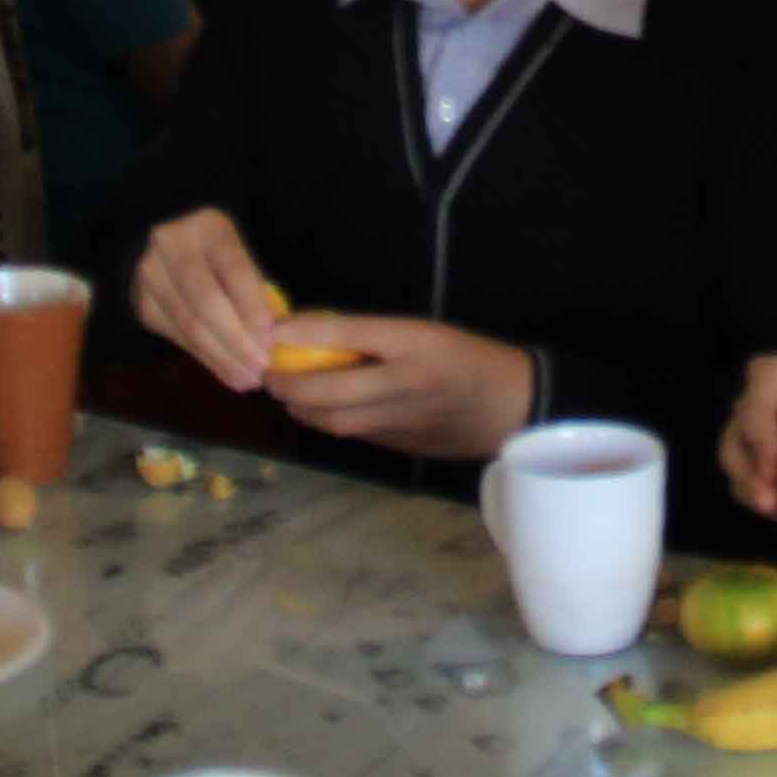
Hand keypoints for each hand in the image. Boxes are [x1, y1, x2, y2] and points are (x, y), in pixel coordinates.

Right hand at [131, 207, 278, 391]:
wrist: (168, 250)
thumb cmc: (219, 256)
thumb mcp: (240, 257)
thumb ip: (256, 291)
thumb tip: (276, 337)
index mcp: (208, 226)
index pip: (233, 269)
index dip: (252, 306)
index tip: (270, 339)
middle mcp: (172, 245)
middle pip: (206, 301)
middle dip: (237, 339)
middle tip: (261, 366)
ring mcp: (151, 274)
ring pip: (190, 325)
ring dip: (223, 357)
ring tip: (249, 377)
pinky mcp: (142, 303)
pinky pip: (178, 338)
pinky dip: (207, 359)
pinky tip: (229, 372)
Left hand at [267, 314, 534, 463]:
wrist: (509, 405)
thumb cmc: (465, 358)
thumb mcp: (423, 333)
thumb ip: (371, 336)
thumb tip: (311, 335)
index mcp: (414, 344)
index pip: (348, 333)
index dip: (303, 333)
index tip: (271, 330)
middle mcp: (405, 383)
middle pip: (330, 390)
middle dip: (289, 385)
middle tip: (267, 375)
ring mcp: (402, 420)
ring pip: (336, 420)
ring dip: (302, 409)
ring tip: (285, 394)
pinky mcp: (402, 446)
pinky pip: (354, 433)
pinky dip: (327, 422)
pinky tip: (318, 410)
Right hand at [722, 353, 776, 520]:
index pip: (753, 404)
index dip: (759, 436)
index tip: (774, 466)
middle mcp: (762, 404)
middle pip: (736, 436)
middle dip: (747, 469)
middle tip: (768, 500)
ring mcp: (764, 438)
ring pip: (737, 465)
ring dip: (751, 488)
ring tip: (776, 511)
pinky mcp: (772, 469)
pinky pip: (752, 486)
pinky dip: (766, 500)